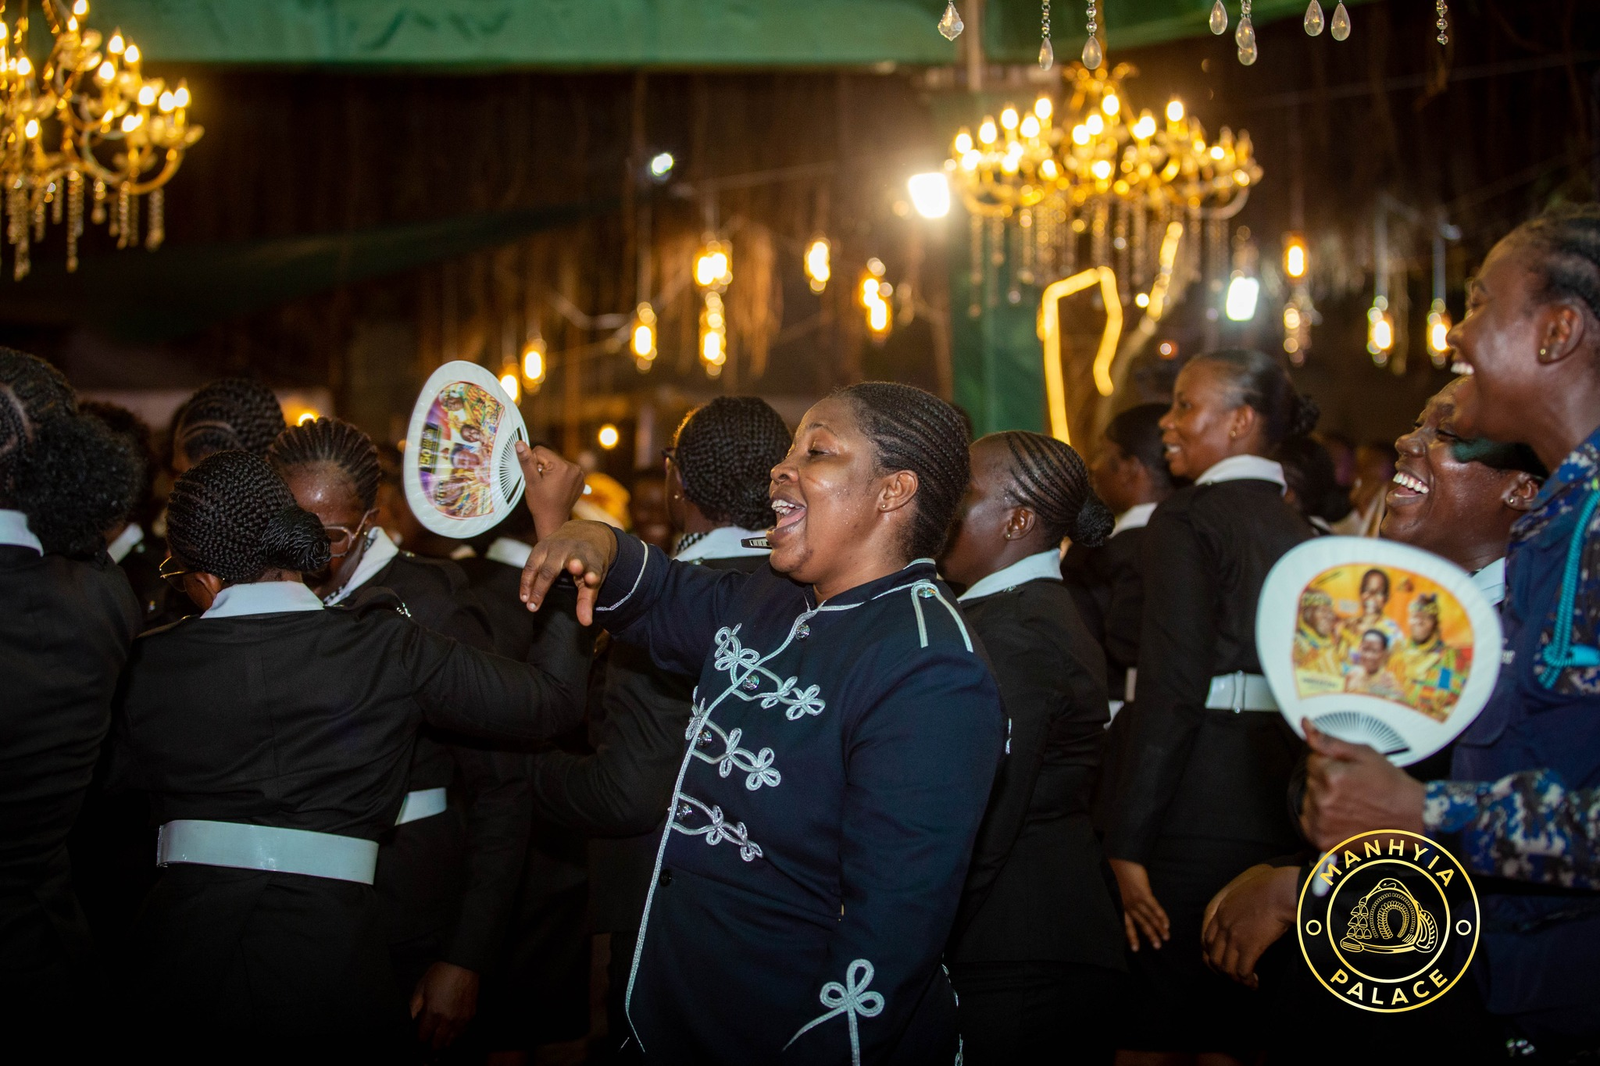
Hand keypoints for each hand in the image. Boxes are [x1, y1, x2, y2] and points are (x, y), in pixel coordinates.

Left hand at [410, 961, 479, 1050]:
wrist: (464, 963)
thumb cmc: (443, 972)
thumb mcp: (421, 987)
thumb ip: (414, 1007)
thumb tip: (408, 1021)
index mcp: (433, 1012)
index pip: (424, 1036)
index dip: (419, 1040)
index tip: (418, 1041)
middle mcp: (448, 1019)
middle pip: (437, 1044)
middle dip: (430, 1048)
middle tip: (427, 1051)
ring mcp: (461, 1019)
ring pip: (451, 1042)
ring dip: (443, 1044)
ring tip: (438, 1046)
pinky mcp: (470, 1015)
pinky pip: (462, 1033)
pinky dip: (456, 1037)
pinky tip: (451, 1035)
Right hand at [517, 442, 586, 541]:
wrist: (553, 520)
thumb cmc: (541, 503)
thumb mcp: (531, 481)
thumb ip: (526, 460)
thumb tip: (520, 443)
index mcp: (562, 466)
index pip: (541, 451)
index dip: (533, 463)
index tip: (536, 477)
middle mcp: (574, 468)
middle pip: (550, 457)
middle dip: (543, 467)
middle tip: (542, 484)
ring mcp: (579, 474)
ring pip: (557, 463)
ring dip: (551, 471)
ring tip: (549, 487)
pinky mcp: (580, 480)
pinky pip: (566, 471)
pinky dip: (560, 476)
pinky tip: (557, 488)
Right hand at [518, 519, 617, 623]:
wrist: (584, 532)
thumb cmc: (590, 561)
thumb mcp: (595, 577)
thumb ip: (588, 600)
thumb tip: (585, 622)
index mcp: (590, 557)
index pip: (592, 566)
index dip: (591, 574)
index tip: (591, 580)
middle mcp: (571, 550)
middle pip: (555, 568)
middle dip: (545, 583)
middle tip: (535, 606)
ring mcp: (554, 546)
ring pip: (539, 567)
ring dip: (533, 586)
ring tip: (529, 605)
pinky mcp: (542, 545)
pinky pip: (530, 565)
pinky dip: (526, 581)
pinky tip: (524, 597)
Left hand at [1108, 857, 1169, 951]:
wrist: (1120, 857)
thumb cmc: (1115, 869)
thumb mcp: (1113, 886)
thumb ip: (1119, 897)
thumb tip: (1125, 906)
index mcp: (1119, 904)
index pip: (1126, 924)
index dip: (1131, 937)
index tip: (1135, 949)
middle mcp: (1127, 904)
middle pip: (1140, 924)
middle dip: (1150, 936)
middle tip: (1157, 947)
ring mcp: (1136, 899)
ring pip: (1149, 917)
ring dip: (1159, 928)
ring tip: (1166, 937)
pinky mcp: (1144, 892)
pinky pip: (1154, 907)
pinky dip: (1161, 915)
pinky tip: (1166, 923)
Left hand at [1202, 864, 1297, 988]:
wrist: (1281, 890)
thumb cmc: (1272, 887)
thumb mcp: (1246, 892)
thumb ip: (1241, 904)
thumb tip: (1249, 916)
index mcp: (1221, 910)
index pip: (1207, 939)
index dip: (1212, 955)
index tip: (1222, 963)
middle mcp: (1223, 925)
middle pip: (1212, 956)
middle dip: (1221, 971)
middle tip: (1234, 978)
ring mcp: (1234, 937)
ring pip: (1225, 968)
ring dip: (1235, 980)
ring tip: (1247, 983)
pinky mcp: (1249, 947)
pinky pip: (1242, 972)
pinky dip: (1247, 981)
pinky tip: (1255, 983)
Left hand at [1301, 719, 1425, 849]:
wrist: (1410, 817)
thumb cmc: (1390, 785)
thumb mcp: (1363, 753)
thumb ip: (1329, 741)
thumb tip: (1305, 725)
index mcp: (1331, 775)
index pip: (1312, 760)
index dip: (1331, 763)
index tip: (1349, 771)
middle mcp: (1323, 800)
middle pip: (1310, 780)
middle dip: (1326, 781)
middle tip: (1353, 788)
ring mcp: (1321, 822)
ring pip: (1308, 801)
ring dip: (1322, 800)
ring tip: (1350, 804)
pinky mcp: (1322, 840)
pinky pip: (1308, 823)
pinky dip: (1319, 820)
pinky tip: (1341, 817)